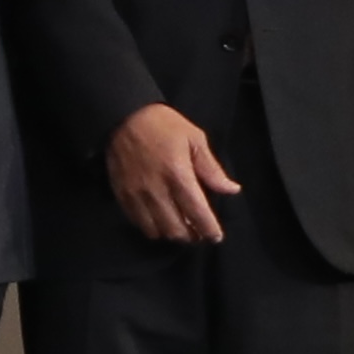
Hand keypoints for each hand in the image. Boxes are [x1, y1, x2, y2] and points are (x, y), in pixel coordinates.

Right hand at [105, 101, 235, 244]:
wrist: (123, 116)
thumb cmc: (163, 125)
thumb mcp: (194, 139)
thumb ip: (212, 169)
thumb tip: (231, 190)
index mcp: (178, 174)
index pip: (197, 213)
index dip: (209, 230)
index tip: (215, 236)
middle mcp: (157, 190)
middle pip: (176, 229)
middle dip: (191, 236)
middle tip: (198, 232)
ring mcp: (137, 195)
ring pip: (156, 231)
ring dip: (171, 234)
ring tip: (180, 227)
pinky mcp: (122, 196)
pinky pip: (138, 223)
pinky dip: (152, 227)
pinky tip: (160, 220)